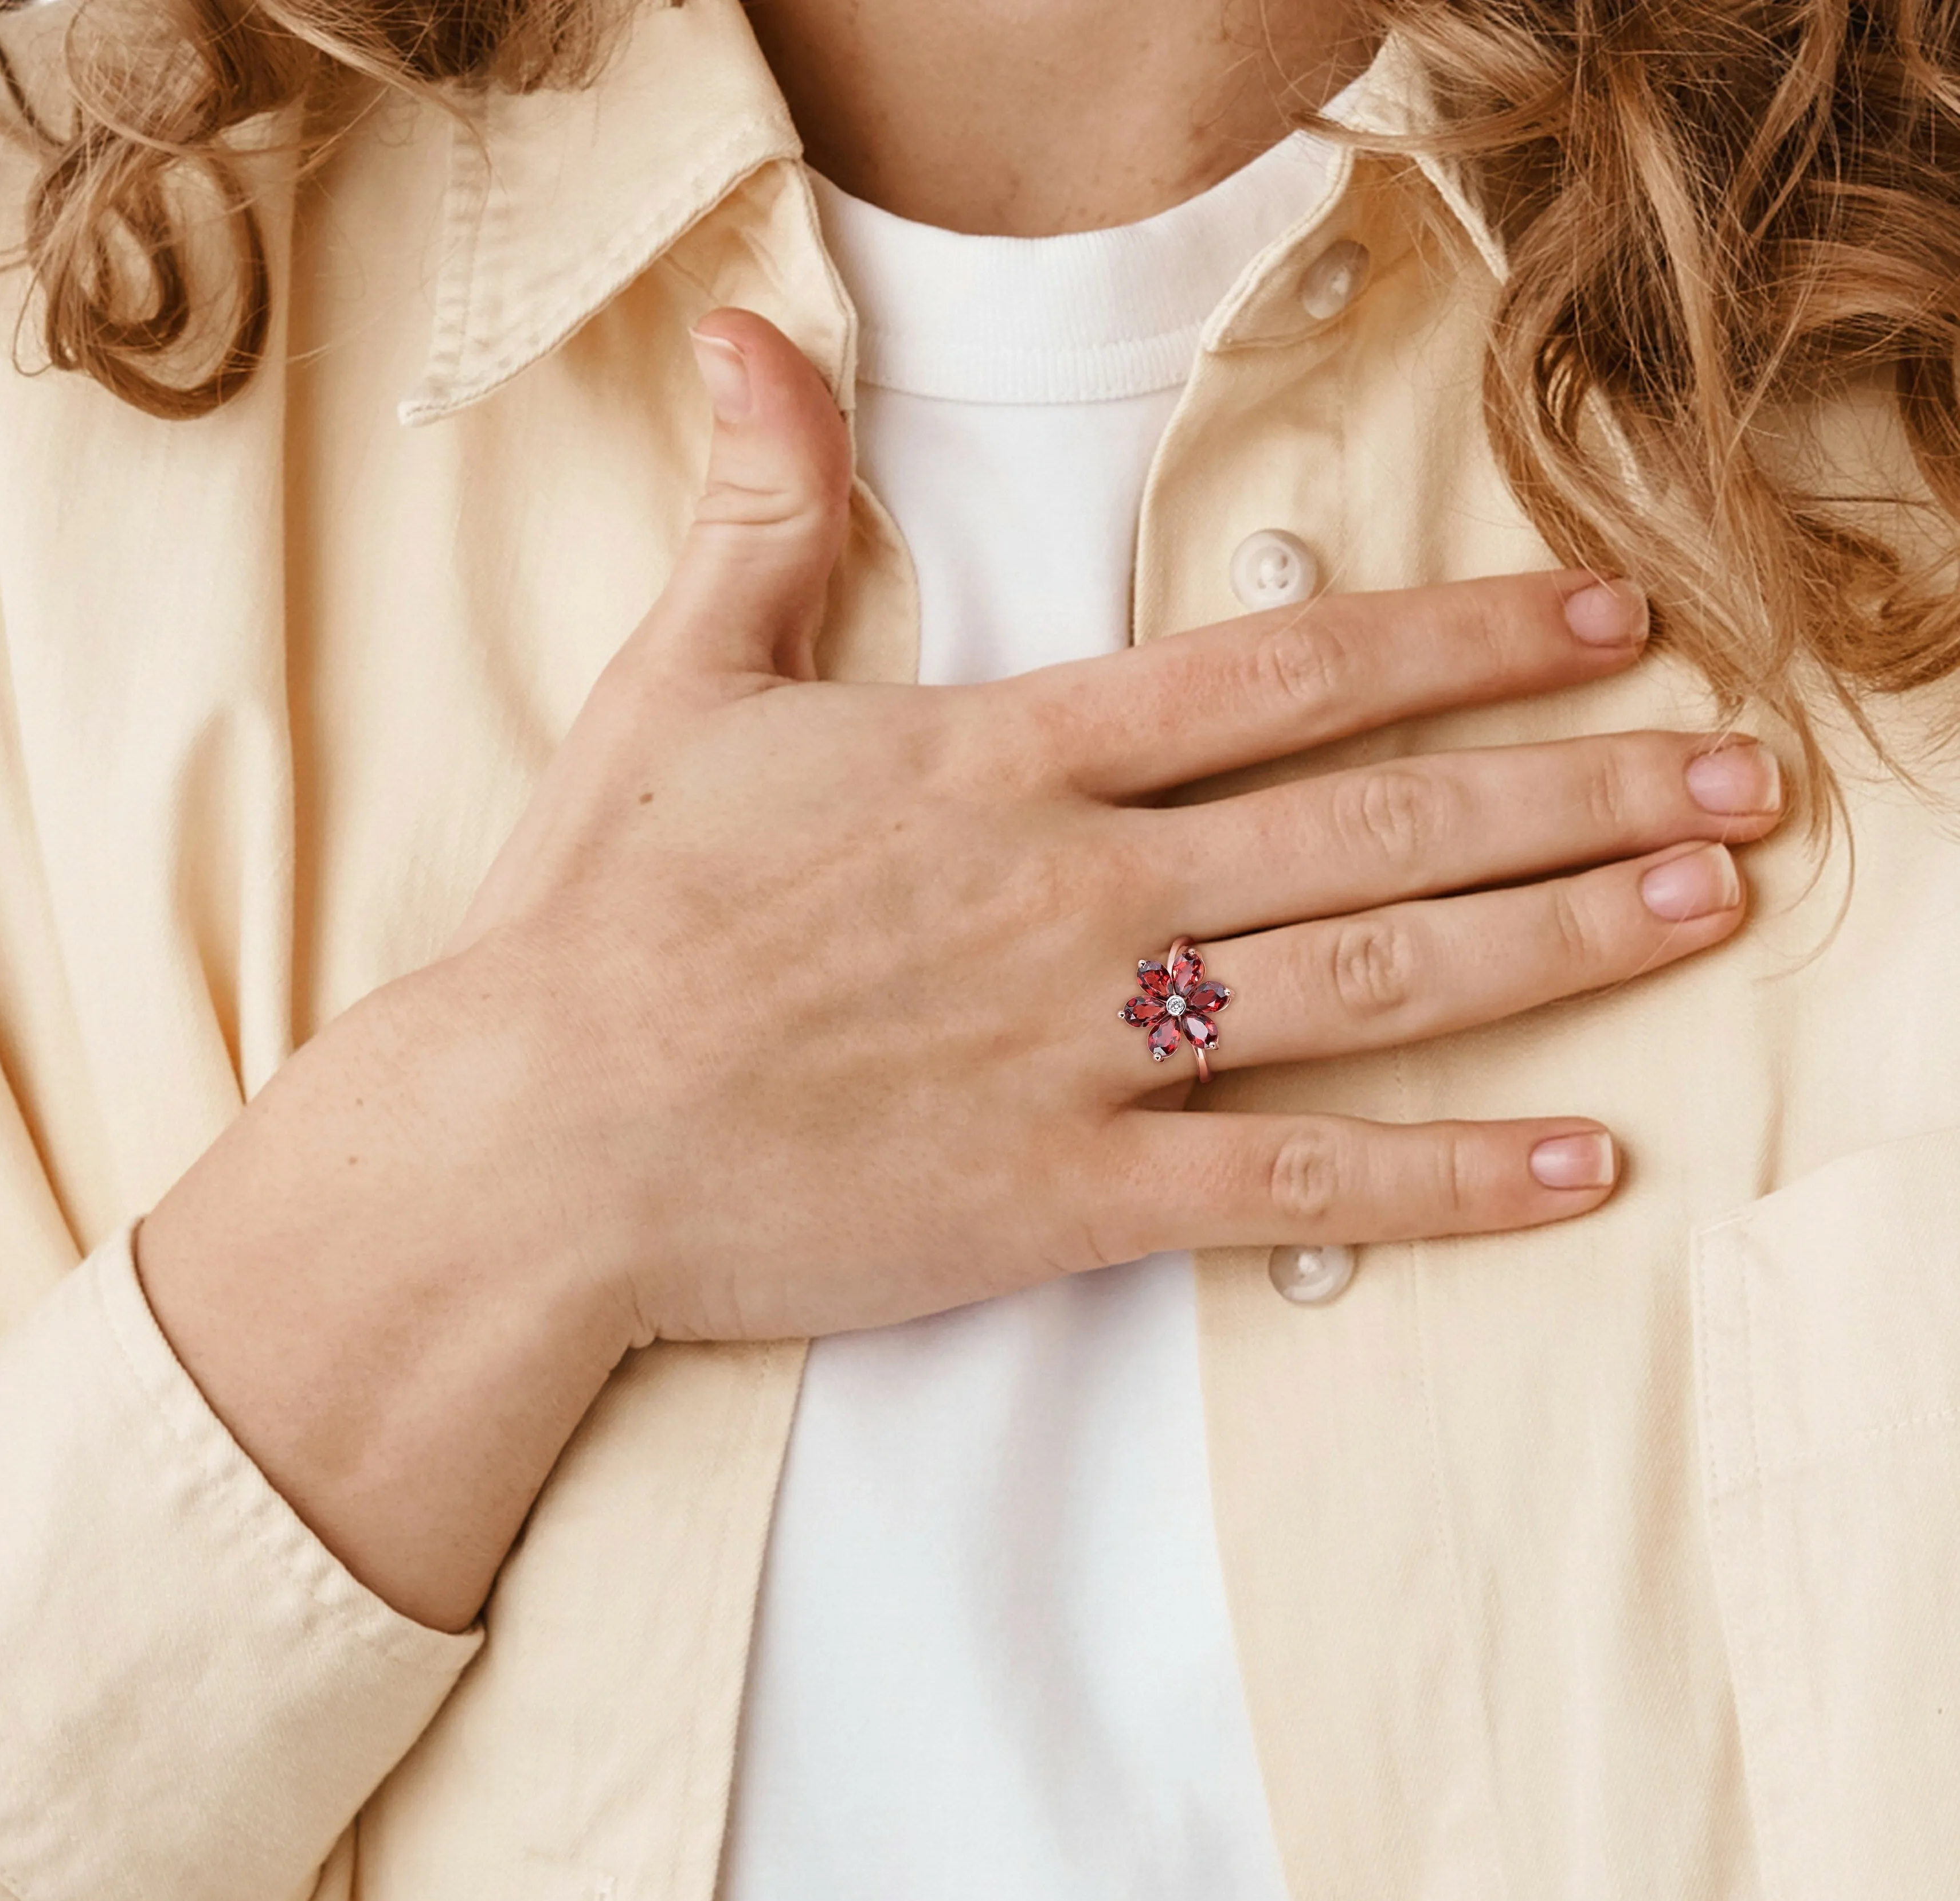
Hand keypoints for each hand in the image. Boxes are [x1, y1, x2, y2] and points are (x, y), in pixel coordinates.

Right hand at [443, 309, 1778, 1347]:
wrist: (534, 1136)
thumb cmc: (601, 919)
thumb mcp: (675, 687)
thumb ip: (760, 514)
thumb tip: (753, 340)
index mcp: (997, 764)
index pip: (1279, 679)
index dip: (1456, 640)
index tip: (1593, 623)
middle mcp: (1072, 893)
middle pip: (1375, 821)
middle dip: (1571, 787)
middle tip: (1731, 776)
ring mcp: (1077, 1047)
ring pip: (1366, 980)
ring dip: (1556, 941)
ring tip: (1700, 906)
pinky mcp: (1058, 1196)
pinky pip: (1286, 1185)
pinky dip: (1439, 1180)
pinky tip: (1573, 1166)